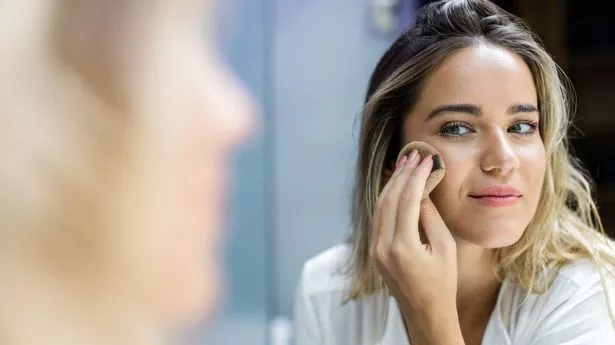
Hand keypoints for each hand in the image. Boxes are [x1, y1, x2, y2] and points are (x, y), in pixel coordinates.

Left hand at [370, 149, 457, 319]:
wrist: (425, 313)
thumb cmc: (442, 282)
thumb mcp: (444, 247)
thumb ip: (430, 216)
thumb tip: (421, 189)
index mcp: (402, 247)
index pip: (406, 201)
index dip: (416, 177)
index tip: (425, 159)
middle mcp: (383, 247)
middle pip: (388, 199)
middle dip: (402, 174)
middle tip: (413, 154)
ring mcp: (376, 249)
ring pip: (379, 206)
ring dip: (392, 183)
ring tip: (404, 164)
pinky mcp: (375, 251)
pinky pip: (378, 217)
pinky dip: (386, 199)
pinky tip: (395, 185)